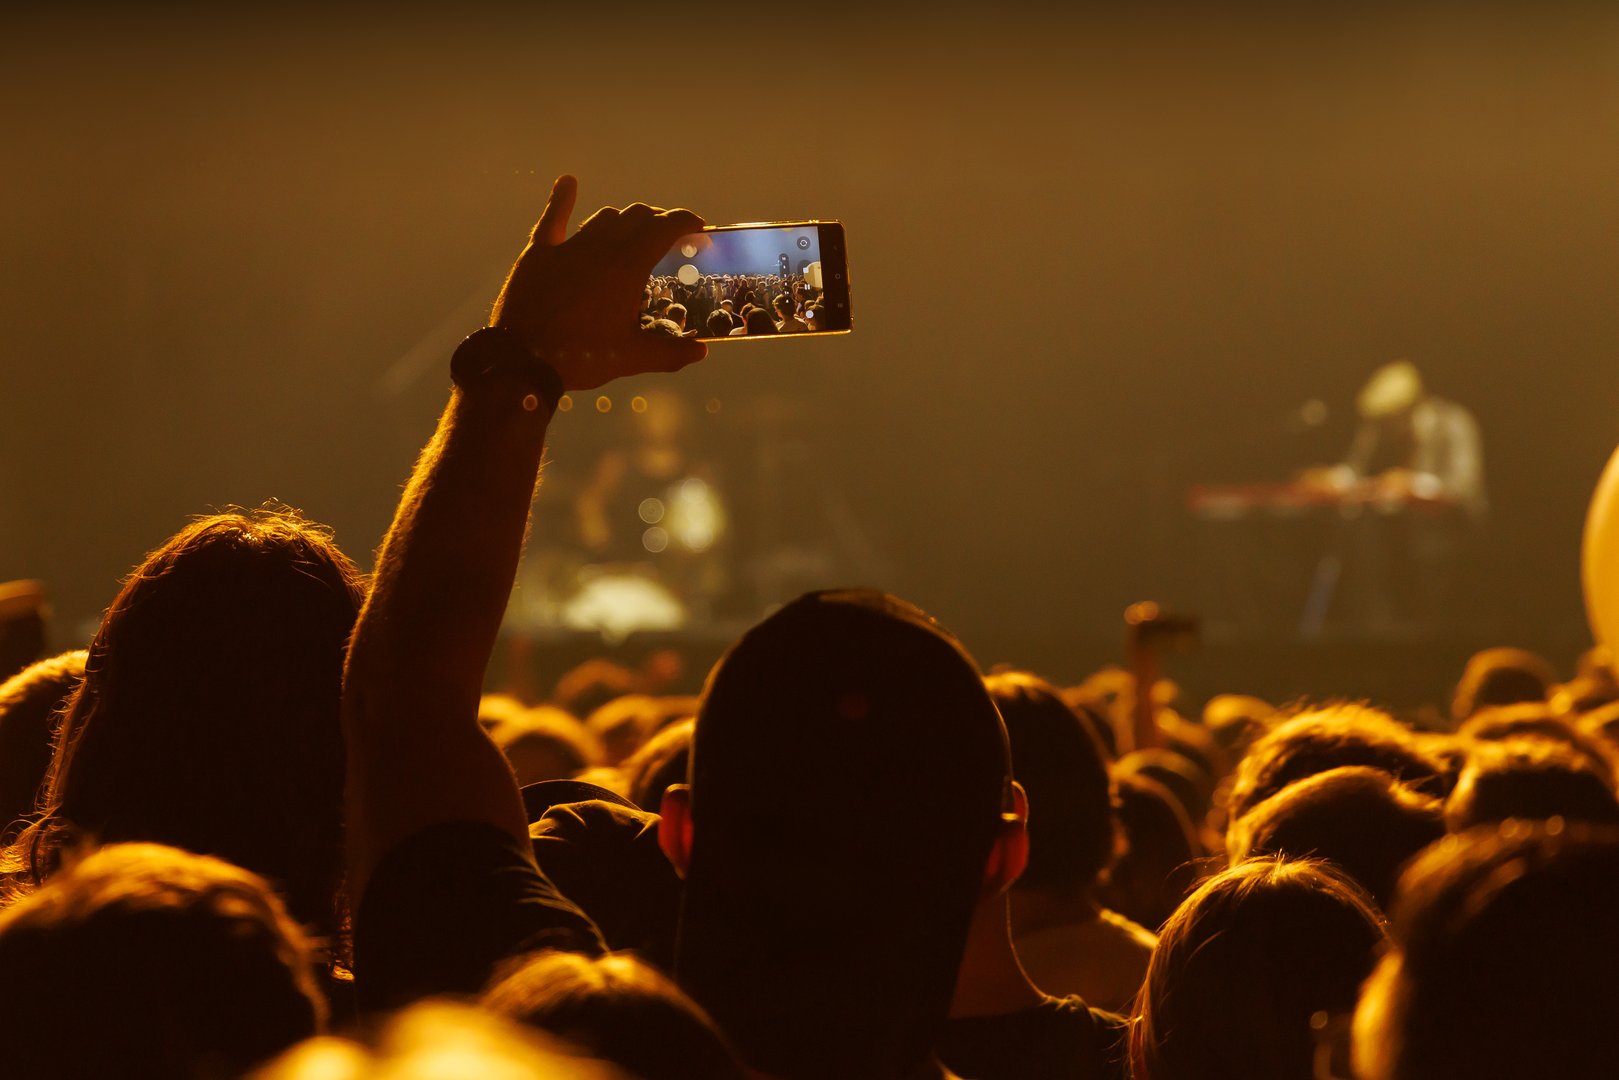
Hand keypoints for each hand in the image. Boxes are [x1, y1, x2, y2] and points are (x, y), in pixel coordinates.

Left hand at [490, 175, 706, 390]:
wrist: (521, 359)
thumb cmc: (581, 357)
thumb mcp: (632, 358)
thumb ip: (670, 352)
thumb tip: (701, 351)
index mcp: (627, 267)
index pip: (665, 228)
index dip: (686, 222)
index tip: (698, 228)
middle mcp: (601, 248)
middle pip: (637, 217)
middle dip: (659, 220)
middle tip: (669, 238)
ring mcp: (568, 247)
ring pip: (604, 218)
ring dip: (624, 220)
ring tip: (633, 231)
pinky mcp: (539, 253)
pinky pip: (553, 218)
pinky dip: (562, 198)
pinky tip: (568, 183)